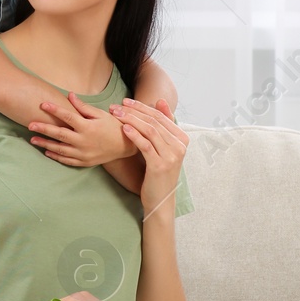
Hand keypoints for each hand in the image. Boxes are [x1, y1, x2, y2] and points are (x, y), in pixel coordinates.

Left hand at [26, 94, 134, 166]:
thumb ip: (83, 107)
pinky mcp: (84, 162)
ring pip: (60, 149)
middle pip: (59, 134)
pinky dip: (56, 156)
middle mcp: (84, 141)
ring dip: (45, 144)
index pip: (67, 117)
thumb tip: (69, 95)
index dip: (54, 110)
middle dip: (43, 129)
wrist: (126, 146)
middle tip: (30, 125)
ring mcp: (83, 153)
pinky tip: (47, 151)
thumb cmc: (113, 127)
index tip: (43, 104)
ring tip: (32, 139)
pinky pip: (67, 160)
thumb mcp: (100, 115)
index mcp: (88, 127)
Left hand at [112, 97, 188, 218]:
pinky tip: (124, 129)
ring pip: (150, 130)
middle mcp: (180, 146)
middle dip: (134, 111)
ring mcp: (172, 156)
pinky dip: (135, 135)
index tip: (126, 101)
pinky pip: (146, 145)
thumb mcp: (163, 148)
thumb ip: (163, 126)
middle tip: (117, 106)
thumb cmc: (158, 172)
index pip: (161, 116)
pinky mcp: (160, 166)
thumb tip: (160, 101)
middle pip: (155, 121)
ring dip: (131, 120)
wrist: (160, 200)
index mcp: (182, 139)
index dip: (142, 106)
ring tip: (116, 115)